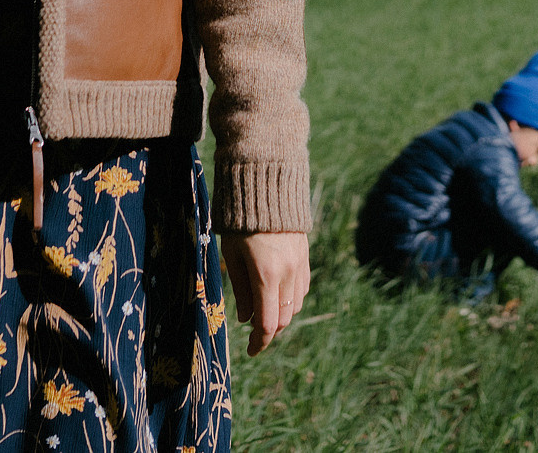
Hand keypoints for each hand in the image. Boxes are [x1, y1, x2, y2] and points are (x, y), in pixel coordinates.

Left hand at [221, 231, 310, 355]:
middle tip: (252, 333)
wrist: (266, 186)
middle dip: (268, 332)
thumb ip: (241, 289)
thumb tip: (246, 319)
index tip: (249, 352)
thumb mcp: (232, 255)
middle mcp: (288, 274)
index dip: (259, 343)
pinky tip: (277, 295)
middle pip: (283, 319)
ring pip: (295, 306)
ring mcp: (300, 265)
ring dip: (280, 316)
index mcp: (266, 275)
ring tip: (262, 312)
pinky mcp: (305, 257)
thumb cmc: (240, 221)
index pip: (267, 324)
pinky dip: (291, 300)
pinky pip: (302, 289)